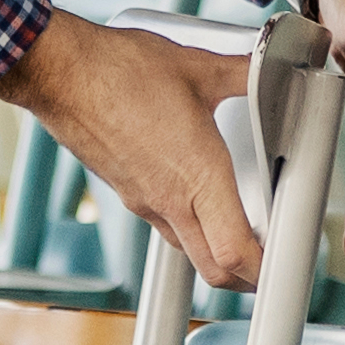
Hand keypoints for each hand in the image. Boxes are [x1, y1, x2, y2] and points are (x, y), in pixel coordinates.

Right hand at [0, 8, 263, 288]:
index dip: (265, 273)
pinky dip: (189, 225)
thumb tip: (272, 66)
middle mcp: (170, 200)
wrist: (59, 73)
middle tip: (270, 264)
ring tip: (241, 229)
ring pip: (189, 250)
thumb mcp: (198, 67)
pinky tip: (197, 194)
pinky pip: (165, 224)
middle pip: (215, 270)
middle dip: (246, 279)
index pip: (235, 254)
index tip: (285, 265)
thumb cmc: (119, 71)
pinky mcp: (125, 191)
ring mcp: (144, 201)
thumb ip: (245, 74)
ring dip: (217, 252)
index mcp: (198, 176)